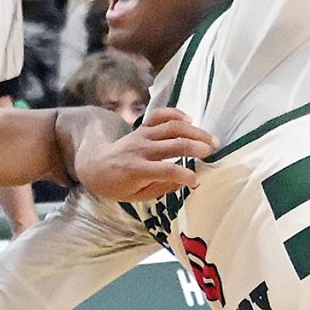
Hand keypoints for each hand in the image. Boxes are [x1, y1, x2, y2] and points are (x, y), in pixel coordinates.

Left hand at [75, 105, 216, 203]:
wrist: (96, 165)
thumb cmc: (118, 186)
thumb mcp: (137, 196)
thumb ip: (161, 189)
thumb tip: (185, 182)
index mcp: (138, 170)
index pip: (167, 170)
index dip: (185, 175)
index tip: (197, 181)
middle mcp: (142, 149)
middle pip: (175, 144)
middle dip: (198, 147)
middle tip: (213, 152)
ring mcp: (142, 135)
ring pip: (172, 127)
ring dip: (195, 132)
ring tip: (211, 139)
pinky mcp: (142, 127)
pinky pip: (160, 115)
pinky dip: (176, 113)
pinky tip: (190, 120)